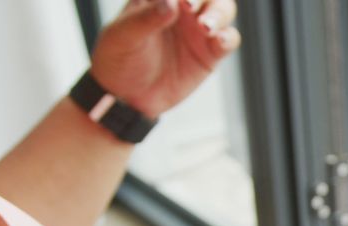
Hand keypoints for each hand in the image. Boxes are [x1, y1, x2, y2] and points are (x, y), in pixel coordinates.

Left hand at [90, 0, 240, 118]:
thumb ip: (146, 18)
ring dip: (218, 14)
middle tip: (190, 7)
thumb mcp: (124, 35)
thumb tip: (171, 2)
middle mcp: (182, 9)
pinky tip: (219, 41)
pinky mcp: (210, 52)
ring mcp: (198, 30)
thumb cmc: (119, 57)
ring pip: (222, 10)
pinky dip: (228, 38)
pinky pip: (229, 39)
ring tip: (205, 27)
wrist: (128, 95)